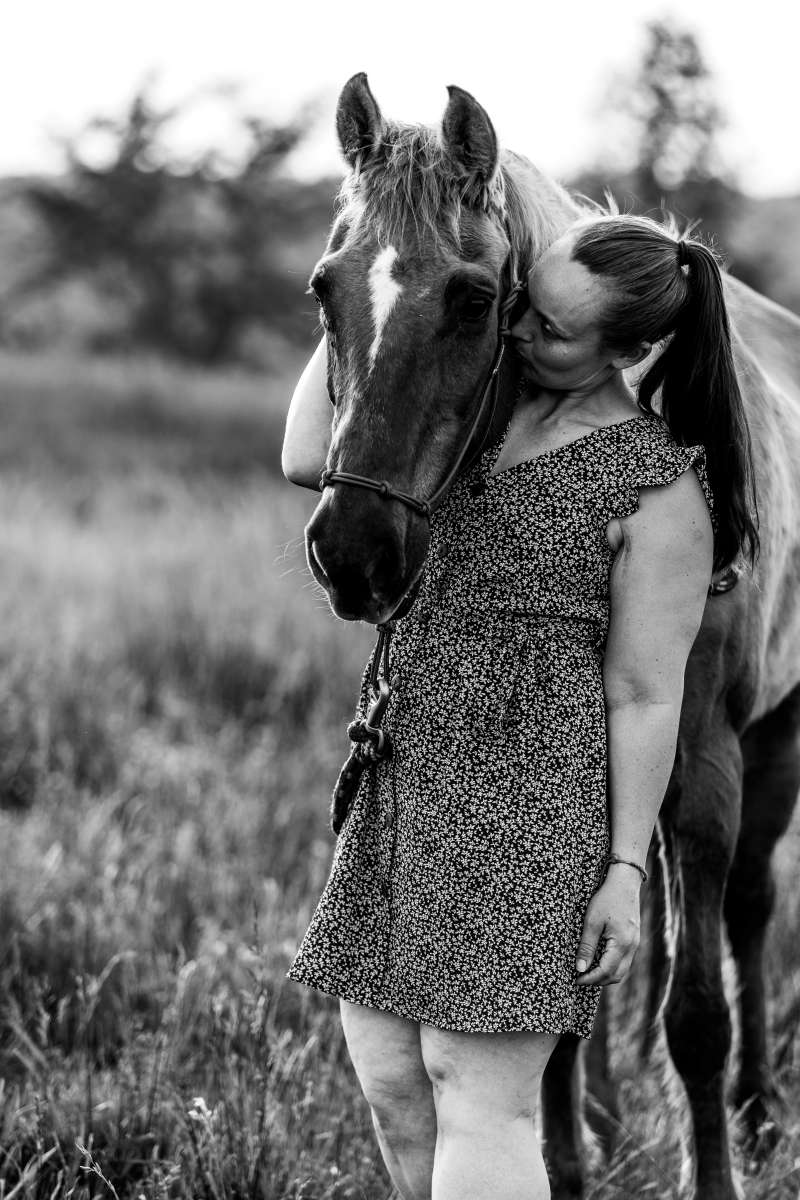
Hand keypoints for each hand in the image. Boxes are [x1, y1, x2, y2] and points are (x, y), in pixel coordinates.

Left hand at [574, 868, 641, 986]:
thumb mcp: (592, 921)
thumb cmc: (607, 898)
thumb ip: (586, 946)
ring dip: (605, 975)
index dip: (590, 979)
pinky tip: (599, 960)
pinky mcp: (634, 939)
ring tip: (588, 971)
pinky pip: (624, 961)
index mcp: (622, 944)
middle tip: (580, 978)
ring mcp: (635, 944)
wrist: (625, 882)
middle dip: (598, 981)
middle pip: (616, 976)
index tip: (576, 980)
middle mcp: (632, 947)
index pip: (606, 971)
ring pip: (622, 970)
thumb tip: (580, 968)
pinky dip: (612, 966)